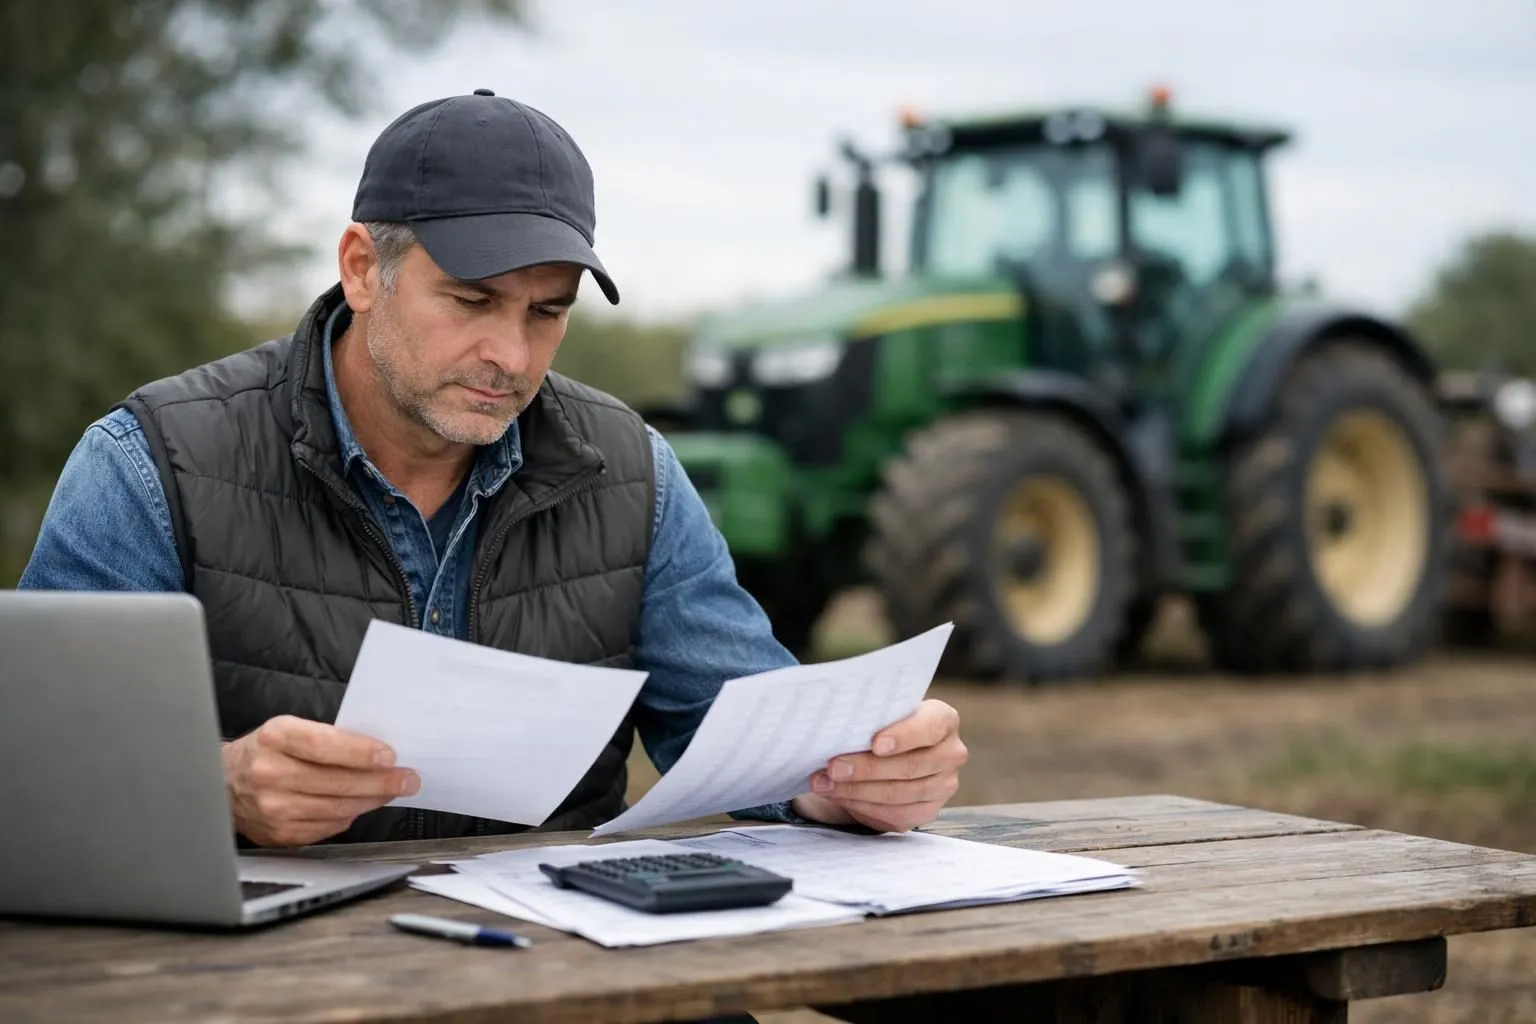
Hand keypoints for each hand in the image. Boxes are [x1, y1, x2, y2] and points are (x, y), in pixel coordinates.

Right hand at [222, 715, 419, 846]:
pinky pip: (328, 827)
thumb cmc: (267, 751)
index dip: (360, 752)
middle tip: (409, 778)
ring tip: (393, 790)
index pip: (324, 746)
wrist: (222, 782)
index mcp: (274, 738)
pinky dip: (351, 815)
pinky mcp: (279, 834)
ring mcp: (272, 809)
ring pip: (338, 808)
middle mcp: (269, 774)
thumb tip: (378, 752)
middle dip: (381, 781)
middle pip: (337, 782)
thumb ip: (328, 738)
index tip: (390, 756)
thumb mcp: (289, 729)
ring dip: (373, 800)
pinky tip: (363, 805)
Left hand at [790, 698, 966, 832]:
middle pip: (911, 766)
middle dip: (867, 769)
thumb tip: (837, 730)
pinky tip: (840, 797)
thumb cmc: (881, 725)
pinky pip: (896, 815)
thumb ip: (871, 718)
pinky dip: (863, 806)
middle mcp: (951, 753)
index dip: (904, 736)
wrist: (888, 752)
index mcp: (944, 720)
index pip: (931, 727)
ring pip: (900, 794)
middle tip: (833, 768)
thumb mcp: (880, 714)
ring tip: (825, 784)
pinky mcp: (928, 811)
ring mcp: (943, 785)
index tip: (875, 744)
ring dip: (857, 791)